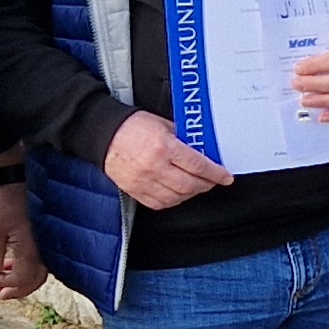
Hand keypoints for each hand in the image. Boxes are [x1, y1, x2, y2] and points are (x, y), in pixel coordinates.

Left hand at [0, 183, 47, 300]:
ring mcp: (43, 240)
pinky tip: (10, 263)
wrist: (13, 176)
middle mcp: (42, 246)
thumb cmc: (3, 200)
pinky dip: (24, 266)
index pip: (24, 278)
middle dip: (17, 288)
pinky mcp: (41, 234)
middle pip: (36, 279)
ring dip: (20, 278)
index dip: (8, 285)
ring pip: (38, 270)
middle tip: (0, 293)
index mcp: (32, 247)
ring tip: (1, 278)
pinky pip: (38, 258)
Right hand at [102, 109, 235, 209]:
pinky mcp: (135, 191)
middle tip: (213, 180)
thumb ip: (183, 138)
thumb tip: (202, 150)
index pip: (198, 165)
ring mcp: (144, 181)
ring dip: (191, 193)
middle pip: (190, 184)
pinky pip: (160, 203)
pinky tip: (179, 193)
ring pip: (177, 197)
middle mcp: (155, 166)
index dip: (215, 173)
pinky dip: (174, 200)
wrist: (103, 135)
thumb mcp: (163, 125)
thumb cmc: (132, 127)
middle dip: (207, 184)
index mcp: (164, 147)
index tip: (225, 176)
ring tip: (197, 186)